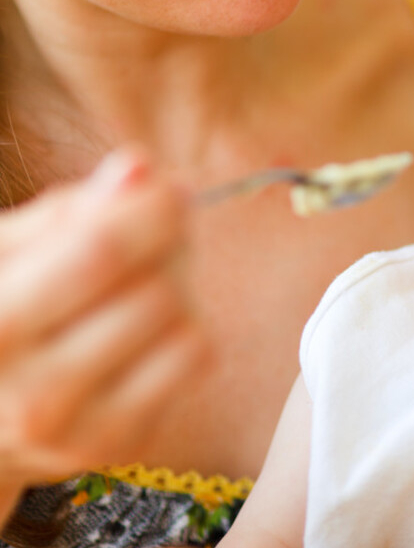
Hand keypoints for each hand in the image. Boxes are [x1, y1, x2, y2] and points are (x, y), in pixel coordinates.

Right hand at [0, 150, 210, 510]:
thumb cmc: (1, 315)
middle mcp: (29, 389)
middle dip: (168, 246)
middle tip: (154, 234)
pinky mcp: (117, 443)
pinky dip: (185, 329)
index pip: (101, 251)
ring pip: (182, 323)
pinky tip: (147, 329)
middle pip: (154, 289)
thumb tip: (138, 167)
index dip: (151, 209)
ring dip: (177, 287)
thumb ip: (67, 211)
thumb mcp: (7, 254)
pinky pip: (196, 359)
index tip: (169, 186)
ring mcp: (76, 427)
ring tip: (139, 284)